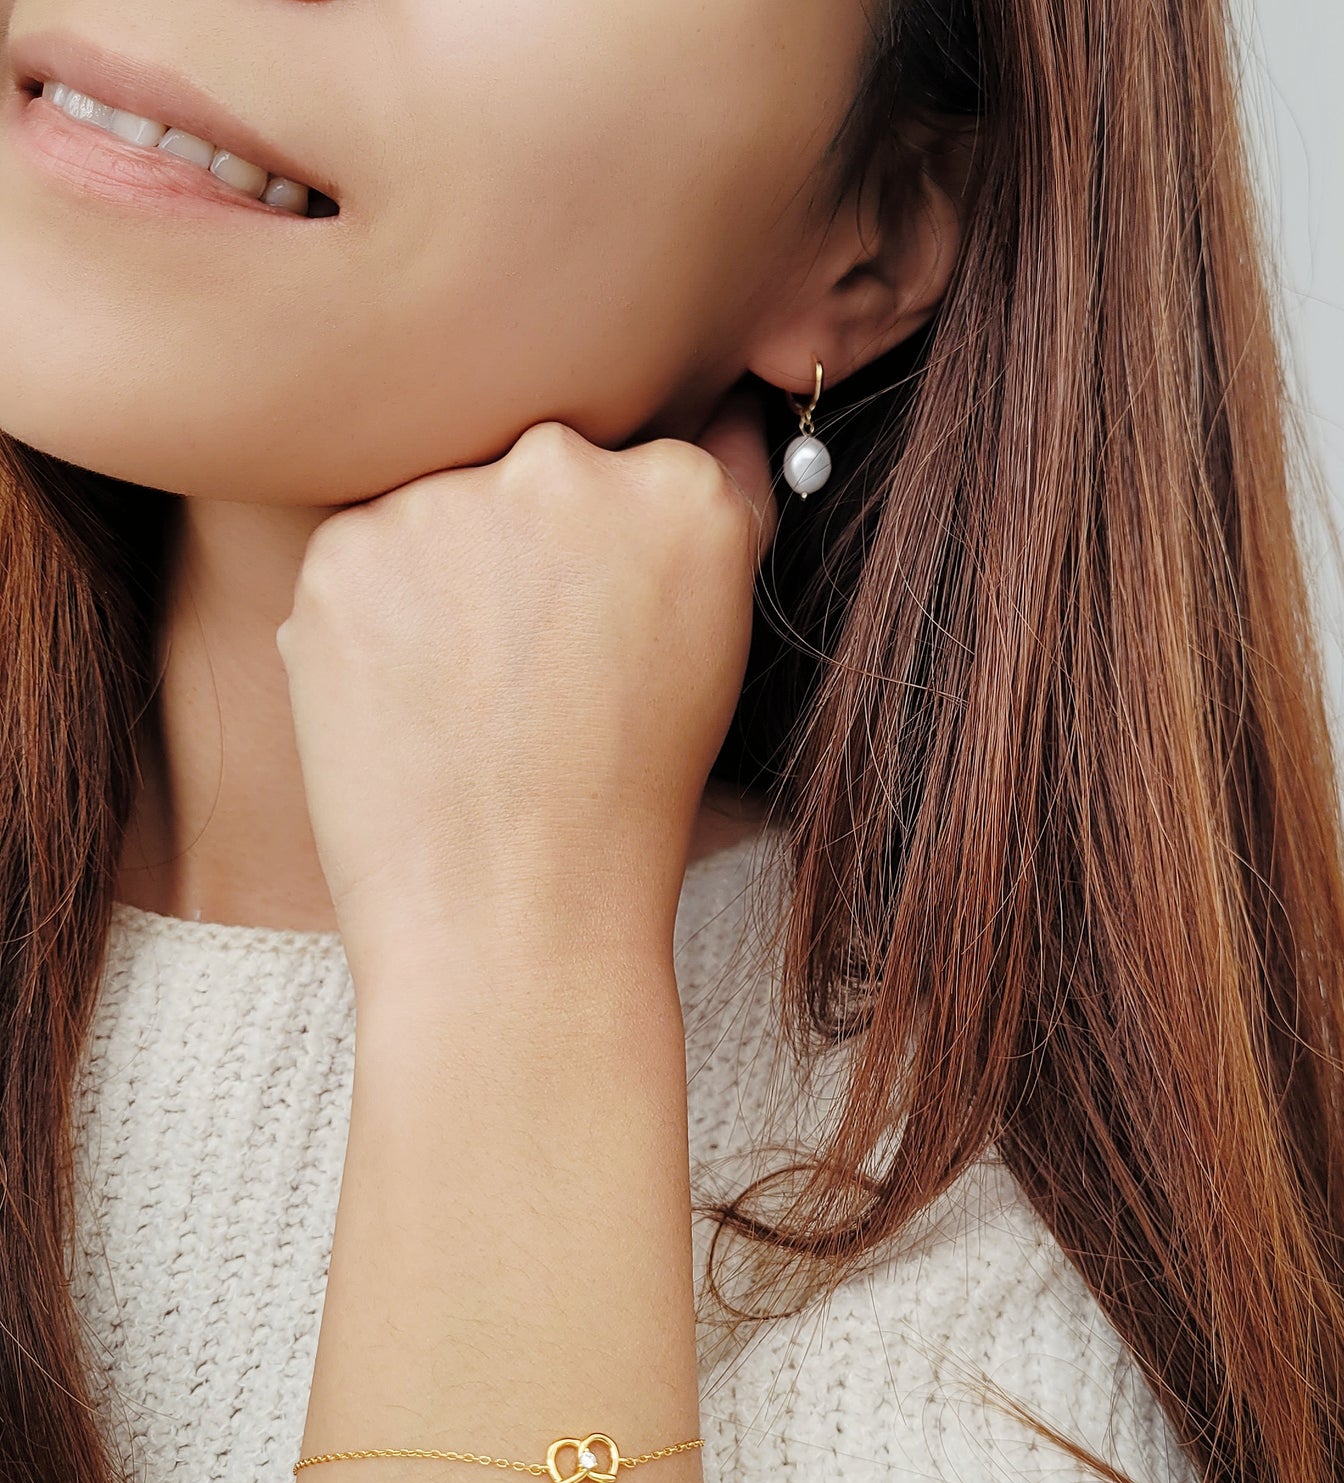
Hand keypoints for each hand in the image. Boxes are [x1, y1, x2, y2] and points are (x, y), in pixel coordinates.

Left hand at [274, 388, 777, 991]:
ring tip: (466, 701)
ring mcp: (446, 501)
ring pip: (437, 505)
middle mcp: (563, 466)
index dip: (610, 549)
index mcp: (681, 488)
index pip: (638, 462)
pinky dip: (372, 619)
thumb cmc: (625, 800)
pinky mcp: (343, 550)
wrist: (516, 918)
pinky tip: (407, 705)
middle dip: (524, 547)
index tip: (599, 619)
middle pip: (531, 469)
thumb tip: (712, 414)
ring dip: (442, 574)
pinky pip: (359, 556)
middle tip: (529, 669)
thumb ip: (700, 519)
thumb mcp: (710, 647)